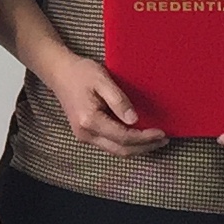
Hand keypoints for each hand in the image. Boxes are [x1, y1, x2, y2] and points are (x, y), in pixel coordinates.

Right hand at [34, 47, 171, 158]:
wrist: (59, 73)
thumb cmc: (81, 73)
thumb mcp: (102, 80)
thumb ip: (118, 100)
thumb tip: (134, 120)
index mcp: (89, 120)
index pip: (123, 137)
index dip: (145, 137)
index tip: (162, 133)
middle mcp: (85, 133)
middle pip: (121, 150)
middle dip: (144, 147)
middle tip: (164, 140)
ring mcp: (84, 136)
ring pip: (116, 150)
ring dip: (137, 147)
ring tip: (155, 140)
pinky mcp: (86, 134)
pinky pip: (110, 145)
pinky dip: (127, 143)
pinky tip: (138, 137)